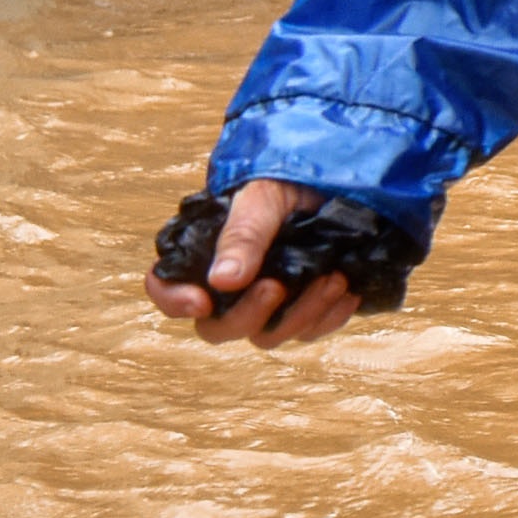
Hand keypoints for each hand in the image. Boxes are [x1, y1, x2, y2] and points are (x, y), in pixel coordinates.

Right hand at [150, 175, 362, 348]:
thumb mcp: (265, 196)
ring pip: (268, 335)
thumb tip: (223, 281)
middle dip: (247, 315)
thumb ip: (243, 235)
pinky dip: (329, 317)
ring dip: (299, 315)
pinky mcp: (305, 308)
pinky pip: (310, 330)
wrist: (343, 182)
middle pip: (219, 328)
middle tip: (275, 286)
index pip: (168, 288)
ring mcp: (269, 302)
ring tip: (331, 279)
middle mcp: (231, 288)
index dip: (174, 300)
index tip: (202, 301)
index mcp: (206, 256)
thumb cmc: (291, 181)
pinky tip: (348, 293)